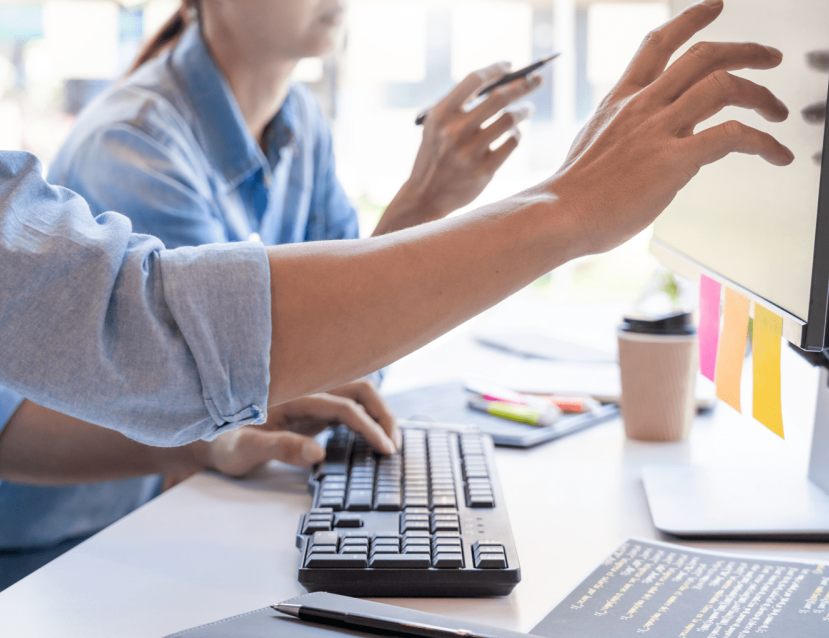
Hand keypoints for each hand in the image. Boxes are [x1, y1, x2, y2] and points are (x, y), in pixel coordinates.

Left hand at [202, 379, 397, 476]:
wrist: (209, 440)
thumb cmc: (223, 444)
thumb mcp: (244, 450)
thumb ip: (280, 447)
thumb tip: (318, 452)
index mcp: (292, 396)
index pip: (343, 405)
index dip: (368, 426)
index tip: (385, 449)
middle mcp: (305, 391)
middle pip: (357, 389)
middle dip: (382, 412)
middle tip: (394, 443)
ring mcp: (310, 400)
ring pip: (355, 395)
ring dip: (376, 413)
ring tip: (389, 440)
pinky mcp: (311, 411)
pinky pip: (346, 407)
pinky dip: (365, 419)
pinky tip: (372, 438)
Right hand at [374, 63, 541, 233]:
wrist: (424, 197)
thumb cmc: (435, 155)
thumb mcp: (436, 127)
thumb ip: (459, 107)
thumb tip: (503, 83)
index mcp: (440, 115)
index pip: (474, 80)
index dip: (495, 69)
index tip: (510, 66)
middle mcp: (454, 131)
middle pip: (499, 98)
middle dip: (523, 84)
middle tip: (537, 79)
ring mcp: (469, 152)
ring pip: (510, 120)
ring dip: (524, 110)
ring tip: (529, 108)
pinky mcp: (483, 170)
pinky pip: (512, 143)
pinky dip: (517, 135)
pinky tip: (515, 134)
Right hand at [545, 0, 792, 255]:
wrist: (558, 215)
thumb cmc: (572, 194)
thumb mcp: (594, 146)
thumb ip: (624, 136)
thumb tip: (648, 146)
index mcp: (620, 101)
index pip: (657, 44)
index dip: (690, 19)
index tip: (714, 7)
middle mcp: (642, 106)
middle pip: (704, 55)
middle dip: (746, 50)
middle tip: (770, 58)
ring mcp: (658, 130)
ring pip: (724, 85)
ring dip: (762, 94)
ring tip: (778, 111)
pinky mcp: (674, 160)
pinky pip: (733, 136)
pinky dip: (765, 142)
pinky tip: (777, 154)